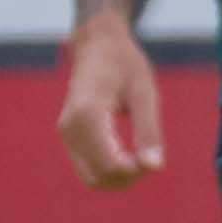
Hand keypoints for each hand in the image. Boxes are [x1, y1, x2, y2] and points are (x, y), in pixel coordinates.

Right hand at [53, 16, 164, 189]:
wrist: (98, 44)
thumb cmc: (124, 64)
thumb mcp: (144, 93)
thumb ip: (149, 132)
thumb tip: (154, 167)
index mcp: (88, 114)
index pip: (110, 165)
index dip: (137, 172)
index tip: (155, 157)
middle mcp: (70, 127)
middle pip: (100, 177)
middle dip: (129, 177)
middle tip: (151, 157)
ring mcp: (66, 133)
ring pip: (92, 178)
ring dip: (119, 178)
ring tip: (141, 155)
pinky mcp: (69, 137)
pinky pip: (89, 168)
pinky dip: (110, 170)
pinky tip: (128, 153)